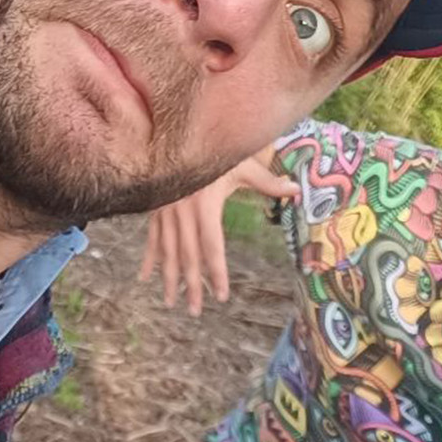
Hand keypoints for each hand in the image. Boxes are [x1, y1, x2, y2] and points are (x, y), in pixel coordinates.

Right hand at [139, 142, 288, 316]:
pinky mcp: (155, 208)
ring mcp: (165, 211)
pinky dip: (149, 258)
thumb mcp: (242, 164)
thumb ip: (267, 182)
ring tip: (169, 302)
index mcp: (205, 206)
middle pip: (188, 257)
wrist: (177, 131)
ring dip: (169, 279)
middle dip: (191, 286)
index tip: (221, 295)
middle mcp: (182, 213)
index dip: (217, 274)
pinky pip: (151, 238)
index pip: (212, 248)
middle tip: (194, 311)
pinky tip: (145, 277)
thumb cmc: (215, 148)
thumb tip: (296, 190)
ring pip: (167, 252)